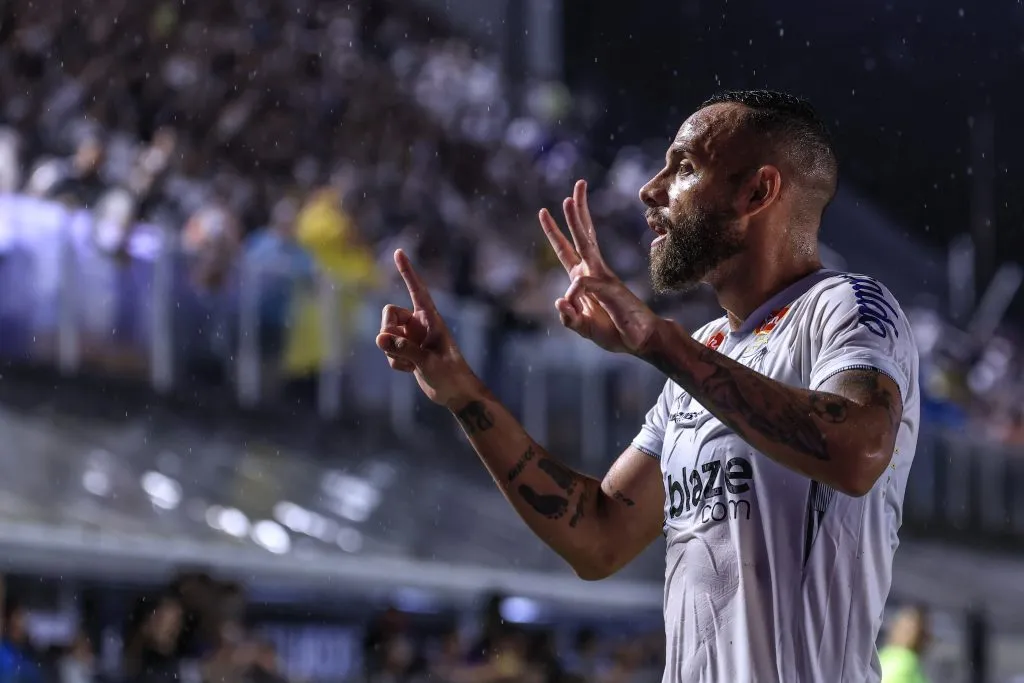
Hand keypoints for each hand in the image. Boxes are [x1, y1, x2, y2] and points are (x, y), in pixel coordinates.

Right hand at [376, 249, 479, 404]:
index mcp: (431, 319)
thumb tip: (379, 339)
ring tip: (410, 364)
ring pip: (386, 334)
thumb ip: (404, 349)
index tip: (399, 251)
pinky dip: (395, 362)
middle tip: (393, 346)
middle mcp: (419, 324)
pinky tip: (411, 370)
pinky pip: (389, 350)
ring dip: (391, 351)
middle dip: (386, 329)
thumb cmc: (450, 374)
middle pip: (389, 313)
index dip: (407, 271)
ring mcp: (412, 337)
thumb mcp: (428, 362)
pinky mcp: (407, 351)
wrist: (456, 394)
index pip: (417, 290)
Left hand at [539, 179, 665, 354]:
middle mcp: (593, 272)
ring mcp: (603, 278)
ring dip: (576, 222)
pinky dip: (577, 290)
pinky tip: (573, 297)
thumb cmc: (614, 331)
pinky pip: (586, 283)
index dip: (555, 232)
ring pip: (585, 244)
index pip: (566, 250)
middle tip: (571, 190)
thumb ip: (569, 317)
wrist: (641, 341)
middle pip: (580, 237)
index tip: (544, 211)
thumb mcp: (583, 327)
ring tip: (568, 200)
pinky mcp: (610, 290)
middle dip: (573, 213)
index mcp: (583, 279)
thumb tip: (559, 300)